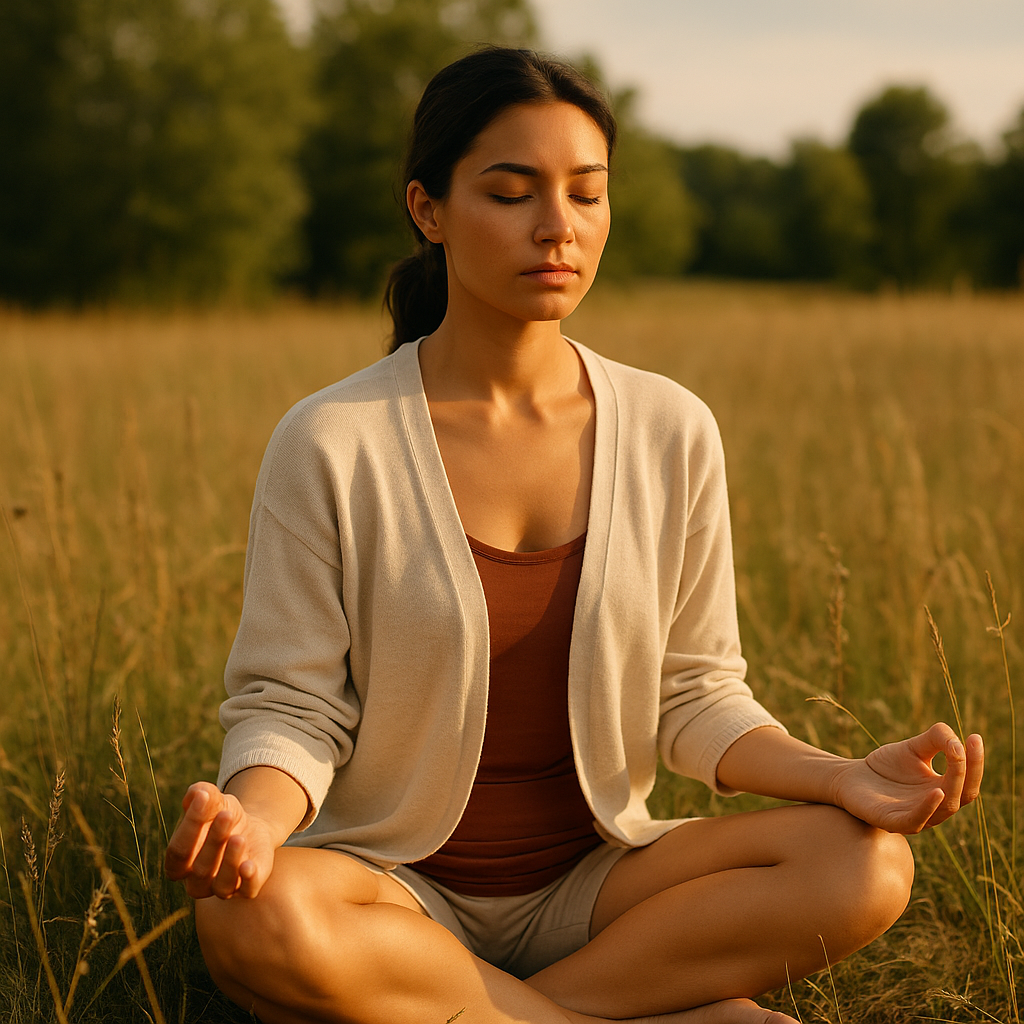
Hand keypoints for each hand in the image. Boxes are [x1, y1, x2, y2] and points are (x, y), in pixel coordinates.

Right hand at [164, 782, 277, 898]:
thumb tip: (197, 792)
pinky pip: (247, 891)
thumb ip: (203, 795)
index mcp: (180, 863)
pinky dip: (248, 880)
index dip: (189, 826)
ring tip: (239, 837)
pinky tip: (249, 865)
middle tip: (226, 814)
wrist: (253, 827)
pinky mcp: (248, 888)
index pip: (177, 852)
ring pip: (221, 885)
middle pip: (199, 869)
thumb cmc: (223, 815)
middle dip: (213, 840)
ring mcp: (222, 888)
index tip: (203, 798)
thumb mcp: (215, 801)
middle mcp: (197, 881)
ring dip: (230, 861)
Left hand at [831, 723, 983, 833]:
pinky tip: (936, 791)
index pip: (968, 782)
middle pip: (962, 795)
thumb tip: (958, 741)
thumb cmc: (886, 766)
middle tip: (966, 745)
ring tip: (957, 760)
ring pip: (944, 809)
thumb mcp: (913, 748)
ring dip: (953, 786)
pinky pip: (916, 820)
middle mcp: (935, 809)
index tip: (975, 736)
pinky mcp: (892, 823)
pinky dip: (928, 808)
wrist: (849, 778)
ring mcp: (916, 818)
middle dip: (968, 770)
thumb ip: (937, 739)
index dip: (975, 762)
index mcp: (943, 792)